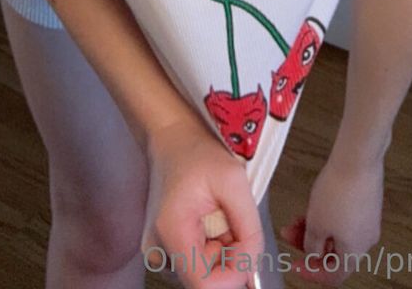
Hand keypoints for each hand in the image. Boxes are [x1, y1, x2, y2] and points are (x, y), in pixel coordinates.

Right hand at [142, 116, 265, 287]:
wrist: (172, 138)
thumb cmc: (198, 152)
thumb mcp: (234, 181)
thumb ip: (249, 228)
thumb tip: (253, 268)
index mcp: (172, 232)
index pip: (204, 285)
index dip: (233, 275)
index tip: (245, 246)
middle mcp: (158, 250)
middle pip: (205, 281)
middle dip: (229, 258)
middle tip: (232, 221)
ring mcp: (158, 252)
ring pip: (203, 274)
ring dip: (222, 253)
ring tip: (220, 217)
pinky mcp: (164, 250)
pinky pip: (196, 264)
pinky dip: (213, 249)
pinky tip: (211, 222)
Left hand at [277, 150, 383, 283]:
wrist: (357, 158)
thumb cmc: (339, 190)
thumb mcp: (316, 224)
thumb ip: (312, 245)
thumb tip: (314, 254)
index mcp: (355, 252)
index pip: (334, 276)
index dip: (313, 272)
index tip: (297, 264)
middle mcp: (366, 240)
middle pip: (335, 253)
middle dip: (310, 244)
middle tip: (291, 234)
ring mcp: (368, 220)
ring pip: (338, 233)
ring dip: (316, 228)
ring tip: (297, 217)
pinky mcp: (367, 202)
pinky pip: (345, 218)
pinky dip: (328, 216)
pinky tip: (314, 205)